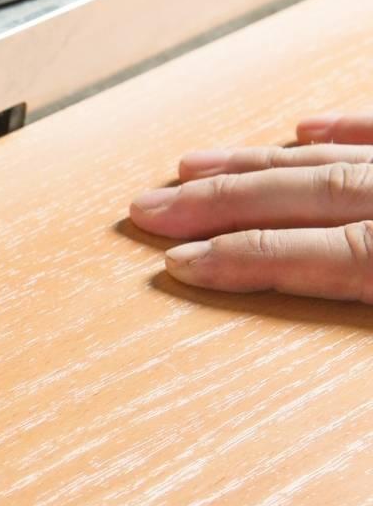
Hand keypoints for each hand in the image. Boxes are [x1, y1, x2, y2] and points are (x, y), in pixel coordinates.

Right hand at [130, 111, 372, 300]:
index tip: (179, 263)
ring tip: (194, 168)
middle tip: (154, 207)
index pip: (309, 256)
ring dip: (255, 165)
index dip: (239, 258)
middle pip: (301, 196)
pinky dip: (346, 129)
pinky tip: (307, 129)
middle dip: (218, 201)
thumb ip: (367, 307)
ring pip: (329, 161)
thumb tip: (300, 376)